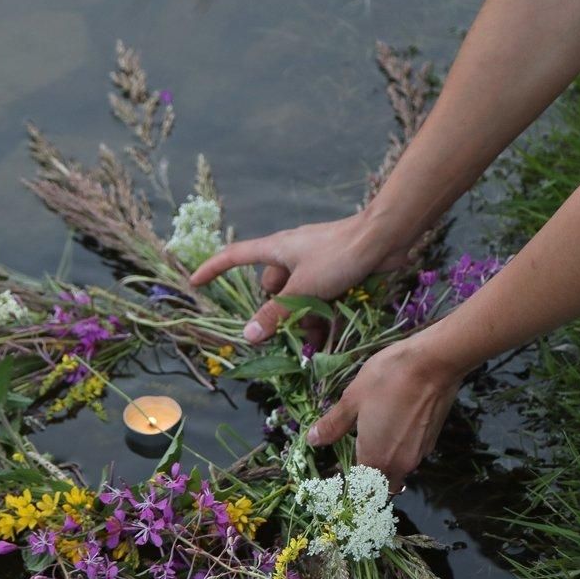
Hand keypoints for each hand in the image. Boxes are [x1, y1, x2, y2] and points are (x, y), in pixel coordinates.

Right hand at [189, 210, 418, 342]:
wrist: (385, 238)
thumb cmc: (339, 255)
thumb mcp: (303, 289)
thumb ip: (276, 313)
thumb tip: (247, 334)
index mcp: (276, 249)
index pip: (234, 256)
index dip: (213, 269)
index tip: (195, 282)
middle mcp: (291, 255)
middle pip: (271, 289)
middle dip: (279, 313)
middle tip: (289, 334)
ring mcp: (313, 263)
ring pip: (298, 297)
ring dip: (304, 318)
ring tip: (318, 339)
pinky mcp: (334, 272)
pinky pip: (319, 297)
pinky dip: (323, 314)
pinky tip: (333, 333)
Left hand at [305, 335, 463, 491]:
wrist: (434, 362)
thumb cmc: (387, 379)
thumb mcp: (352, 399)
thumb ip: (333, 425)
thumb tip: (312, 440)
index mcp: (376, 458)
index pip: (361, 485)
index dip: (350, 479)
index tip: (340, 465)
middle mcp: (400, 464)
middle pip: (383, 485)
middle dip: (370, 478)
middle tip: (357, 453)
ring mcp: (420, 453)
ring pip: (399, 470)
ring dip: (387, 463)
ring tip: (375, 436)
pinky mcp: (433, 440)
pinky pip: (411, 454)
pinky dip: (401, 449)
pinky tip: (395, 426)